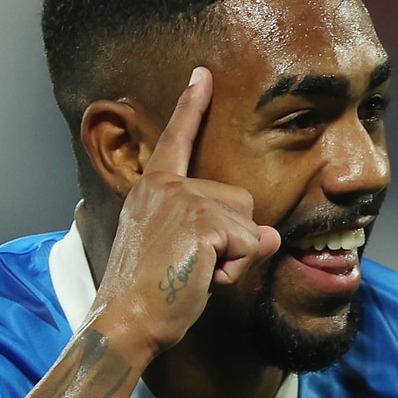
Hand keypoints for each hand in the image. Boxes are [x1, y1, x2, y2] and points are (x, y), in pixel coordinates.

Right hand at [90, 67, 280, 357]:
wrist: (124, 322)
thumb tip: (272, 236)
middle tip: (193, 269)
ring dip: (236, 258)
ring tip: (196, 274)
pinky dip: (235, 269)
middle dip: (235, 242)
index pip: (178, 141)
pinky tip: (203, 279)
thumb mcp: (185, 257)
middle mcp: (166, 188)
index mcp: (152, 190)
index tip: (203, 75)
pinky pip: (250, 244)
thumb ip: (222, 237)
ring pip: (250, 224)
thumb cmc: (149, 297)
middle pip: (242, 201)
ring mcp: (183, 201)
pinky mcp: (201, 221)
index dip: (192, 106)